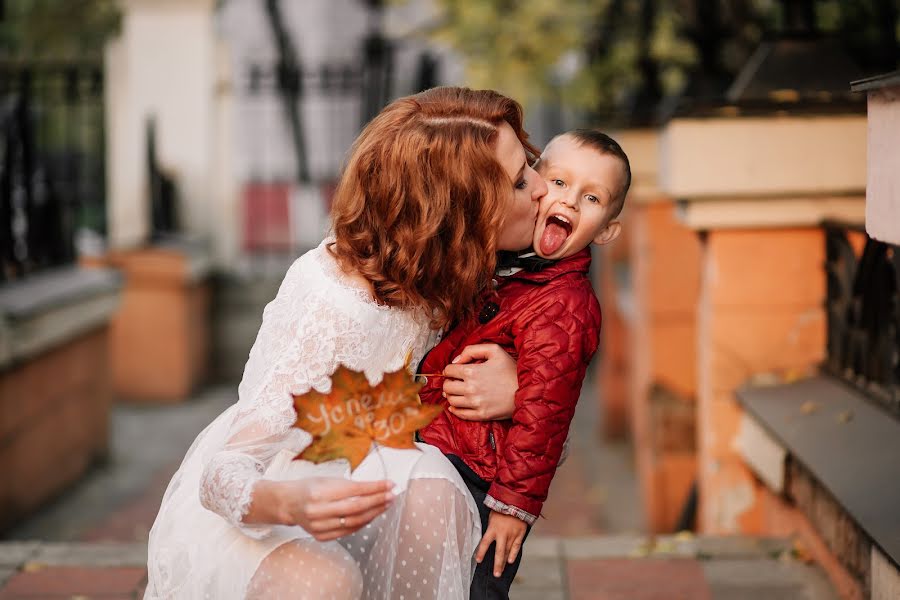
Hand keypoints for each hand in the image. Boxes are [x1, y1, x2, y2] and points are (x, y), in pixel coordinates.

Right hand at [262, 477, 394, 541]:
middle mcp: (318, 511)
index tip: (390, 484)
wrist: (287, 503)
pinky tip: (372, 515)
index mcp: (320, 492)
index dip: (375, 488)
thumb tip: (377, 488)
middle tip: (392, 495)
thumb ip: (349, 486)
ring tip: (386, 505)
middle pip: (356, 508)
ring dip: (374, 513)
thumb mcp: (327, 480)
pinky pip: (348, 531)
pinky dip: (362, 523)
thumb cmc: (309, 487)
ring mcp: (319, 526)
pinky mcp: (321, 536)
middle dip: (378, 501)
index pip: (354, 490)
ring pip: (354, 522)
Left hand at [441, 344, 517, 420]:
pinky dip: (455, 410)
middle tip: (454, 382)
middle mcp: (470, 388)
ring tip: (456, 392)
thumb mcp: (494, 351)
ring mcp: (475, 403)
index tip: (453, 371)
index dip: (449, 369)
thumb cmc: (511, 370)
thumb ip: (472, 350)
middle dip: (449, 382)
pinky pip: (461, 414)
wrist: (526, 390)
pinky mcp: (481, 415)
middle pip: (447, 386)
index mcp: (472, 372)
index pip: (448, 370)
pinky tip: (456, 406)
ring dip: (451, 396)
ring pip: (451, 401)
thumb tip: (456, 360)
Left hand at [476, 511, 527, 576]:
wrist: (516, 502)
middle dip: (497, 564)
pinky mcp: (520, 534)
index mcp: (493, 528)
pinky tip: (510, 561)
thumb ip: (490, 527)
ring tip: (500, 571)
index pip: (485, 543)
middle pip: (499, 552)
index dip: (481, 552)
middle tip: (496, 574)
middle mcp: (502, 534)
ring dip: (504, 562)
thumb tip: (486, 536)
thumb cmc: (502, 508)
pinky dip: (513, 554)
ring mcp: (512, 535)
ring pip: (507, 552)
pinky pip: (516, 546)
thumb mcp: (491, 516)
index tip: (478, 560)